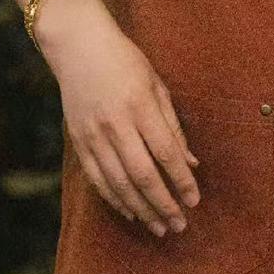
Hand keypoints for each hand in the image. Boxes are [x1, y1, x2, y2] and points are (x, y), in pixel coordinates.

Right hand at [35, 0, 200, 235]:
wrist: (78, 46)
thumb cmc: (125, 61)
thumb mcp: (156, 84)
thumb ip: (172, 125)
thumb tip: (190, 162)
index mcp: (140, 105)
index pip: (166, 153)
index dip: (181, 181)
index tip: (195, 200)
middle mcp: (116, 124)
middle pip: (143, 175)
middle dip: (164, 204)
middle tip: (180, 226)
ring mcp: (93, 135)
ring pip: (119, 183)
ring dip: (141, 209)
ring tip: (159, 227)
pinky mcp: (78, 141)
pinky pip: (97, 179)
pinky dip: (115, 199)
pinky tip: (130, 212)